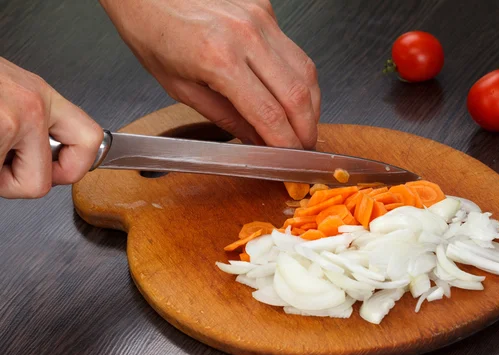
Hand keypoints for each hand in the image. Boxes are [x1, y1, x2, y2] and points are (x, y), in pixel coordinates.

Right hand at [0, 58, 103, 198]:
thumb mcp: (10, 92)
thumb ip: (32, 124)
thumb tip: (45, 158)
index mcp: (41, 96)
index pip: (91, 140)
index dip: (74, 168)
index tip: (56, 172)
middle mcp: (31, 107)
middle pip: (42, 184)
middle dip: (12, 183)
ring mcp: (8, 121)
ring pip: (11, 186)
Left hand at [99, 0, 320, 148]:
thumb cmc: (153, 33)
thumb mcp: (181, 89)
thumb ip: (225, 117)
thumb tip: (257, 140)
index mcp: (219, 59)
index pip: (269, 114)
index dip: (285, 143)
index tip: (290, 160)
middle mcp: (246, 35)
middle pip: (298, 94)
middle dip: (307, 129)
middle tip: (305, 148)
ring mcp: (260, 19)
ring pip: (306, 71)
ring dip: (311, 105)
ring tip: (304, 126)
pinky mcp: (266, 10)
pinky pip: (294, 51)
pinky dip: (299, 78)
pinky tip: (292, 94)